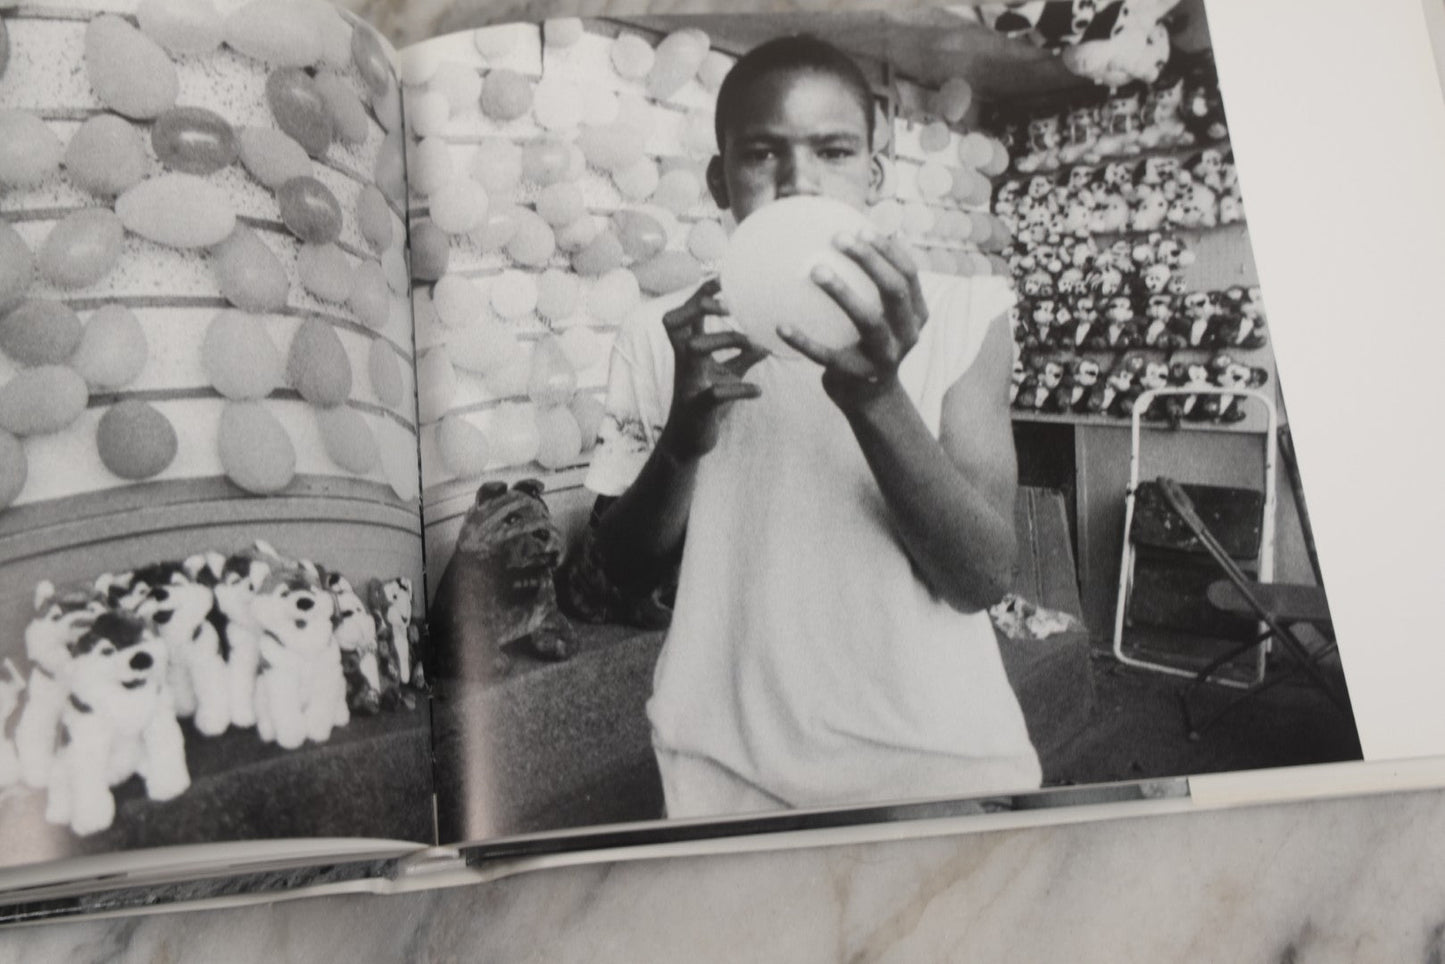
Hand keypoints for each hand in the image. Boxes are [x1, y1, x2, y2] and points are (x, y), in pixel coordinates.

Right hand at [662, 278, 768, 458]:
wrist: (690, 441)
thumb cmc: (707, 401)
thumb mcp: (727, 373)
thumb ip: (745, 354)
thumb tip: (770, 337)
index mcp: (688, 350)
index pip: (687, 311)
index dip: (701, 292)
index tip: (726, 278)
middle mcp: (683, 361)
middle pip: (675, 321)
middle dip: (700, 306)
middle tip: (730, 306)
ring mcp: (688, 383)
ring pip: (694, 349)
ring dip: (724, 339)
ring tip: (753, 343)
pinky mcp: (698, 408)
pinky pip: (715, 394)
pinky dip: (739, 389)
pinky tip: (758, 390)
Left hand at [778, 230, 927, 411]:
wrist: (871, 400)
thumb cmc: (870, 344)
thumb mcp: (884, 316)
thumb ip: (876, 285)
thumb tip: (856, 235)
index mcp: (916, 314)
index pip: (909, 273)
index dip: (888, 249)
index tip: (861, 227)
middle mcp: (907, 334)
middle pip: (894, 290)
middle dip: (870, 260)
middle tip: (837, 238)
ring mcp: (885, 358)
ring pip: (868, 321)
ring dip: (842, 292)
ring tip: (814, 269)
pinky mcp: (857, 376)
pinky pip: (828, 355)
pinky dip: (804, 341)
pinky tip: (780, 325)